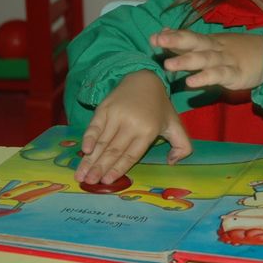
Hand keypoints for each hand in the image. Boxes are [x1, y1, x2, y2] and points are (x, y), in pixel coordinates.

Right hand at [75, 70, 191, 184]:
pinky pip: (94, 126)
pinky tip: (84, 150)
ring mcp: (116, 115)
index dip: (118, 169)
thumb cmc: (159, 107)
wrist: (145, 79)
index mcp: (148, 131)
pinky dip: (88, 138)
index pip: (131, 154)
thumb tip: (172, 163)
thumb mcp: (176, 125)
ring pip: (101, 142)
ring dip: (90, 160)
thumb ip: (182, 146)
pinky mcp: (104, 108)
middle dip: (99, 168)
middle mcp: (131, 123)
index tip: (107, 181)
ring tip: (80, 175)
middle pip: (113, 151)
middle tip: (88, 182)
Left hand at [150, 28, 262, 90]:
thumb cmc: (237, 51)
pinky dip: (205, 78)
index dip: (172, 36)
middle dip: (176, 41)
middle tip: (157, 41)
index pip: (189, 36)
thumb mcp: (213, 45)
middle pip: (194, 42)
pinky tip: (191, 83)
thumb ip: (189, 43)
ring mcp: (226, 60)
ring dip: (186, 61)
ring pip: (204, 59)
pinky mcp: (236, 74)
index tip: (153, 37)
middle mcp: (215, 48)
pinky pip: (219, 75)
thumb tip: (164, 32)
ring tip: (168, 65)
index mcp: (209, 42)